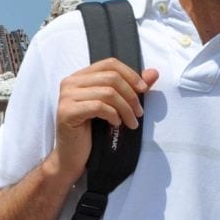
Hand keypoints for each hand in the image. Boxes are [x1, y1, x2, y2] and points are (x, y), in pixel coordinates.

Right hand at [53, 58, 157, 180]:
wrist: (73, 155)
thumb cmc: (94, 129)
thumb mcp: (116, 105)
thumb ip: (133, 87)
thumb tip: (154, 72)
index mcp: (81, 76)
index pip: (110, 64)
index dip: (131, 74)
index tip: (144, 90)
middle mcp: (70, 82)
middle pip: (112, 78)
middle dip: (131, 96)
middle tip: (139, 113)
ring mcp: (66, 96)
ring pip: (108, 93)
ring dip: (126, 109)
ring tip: (132, 122)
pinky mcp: (66, 112)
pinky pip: (99, 107)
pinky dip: (113, 115)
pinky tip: (116, 124)